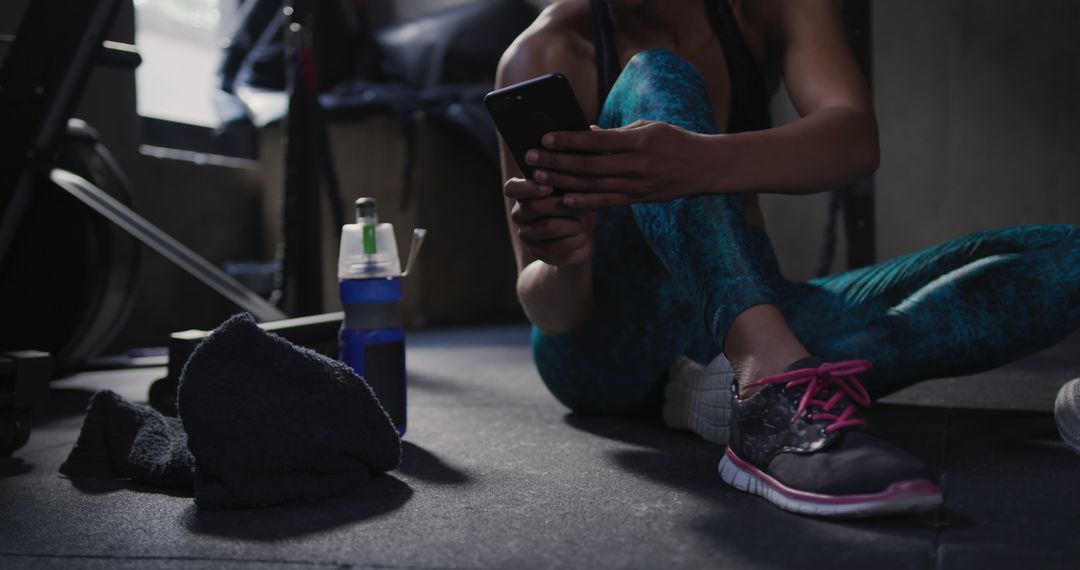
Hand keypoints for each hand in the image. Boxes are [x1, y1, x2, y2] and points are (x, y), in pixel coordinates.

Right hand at [504, 177, 595, 266]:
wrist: (581, 236)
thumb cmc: (575, 205)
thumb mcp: (572, 191)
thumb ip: (564, 184)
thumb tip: (566, 181)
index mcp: (523, 194)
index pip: (511, 188)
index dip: (528, 188)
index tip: (550, 188)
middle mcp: (519, 214)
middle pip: (532, 207)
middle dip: (561, 206)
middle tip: (582, 206)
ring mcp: (526, 234)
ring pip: (547, 227)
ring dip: (571, 225)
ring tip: (583, 224)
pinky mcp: (536, 251)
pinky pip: (556, 246)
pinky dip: (574, 241)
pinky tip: (581, 237)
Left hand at [523, 120, 717, 208]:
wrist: (703, 167)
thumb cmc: (673, 140)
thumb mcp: (647, 127)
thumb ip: (615, 133)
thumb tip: (585, 133)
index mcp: (636, 141)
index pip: (594, 141)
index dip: (568, 140)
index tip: (545, 138)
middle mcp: (634, 165)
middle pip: (587, 165)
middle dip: (556, 162)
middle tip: (531, 159)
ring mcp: (635, 185)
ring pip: (592, 185)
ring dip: (563, 182)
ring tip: (540, 178)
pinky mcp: (637, 199)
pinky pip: (606, 202)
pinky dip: (584, 202)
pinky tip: (565, 200)